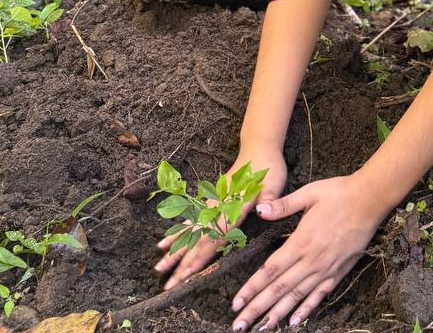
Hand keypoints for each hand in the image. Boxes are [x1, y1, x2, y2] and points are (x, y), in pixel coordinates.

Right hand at [154, 148, 286, 289]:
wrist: (259, 148)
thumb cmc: (269, 168)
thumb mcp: (274, 183)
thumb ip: (269, 199)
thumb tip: (261, 211)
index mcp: (235, 206)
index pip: (215, 235)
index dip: (201, 256)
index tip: (187, 274)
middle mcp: (219, 207)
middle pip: (198, 239)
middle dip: (183, 263)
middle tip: (168, 285)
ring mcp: (212, 205)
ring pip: (190, 232)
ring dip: (175, 251)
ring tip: (158, 268)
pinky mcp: (211, 203)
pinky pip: (191, 222)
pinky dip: (177, 234)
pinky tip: (164, 244)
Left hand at [229, 173, 384, 330]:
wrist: (370, 199)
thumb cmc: (339, 193)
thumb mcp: (309, 193)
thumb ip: (283, 205)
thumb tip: (260, 210)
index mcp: (301, 241)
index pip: (270, 270)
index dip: (252, 288)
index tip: (236, 303)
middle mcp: (312, 260)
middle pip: (279, 289)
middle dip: (257, 308)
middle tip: (239, 325)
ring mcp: (326, 268)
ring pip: (297, 296)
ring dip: (277, 314)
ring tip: (261, 329)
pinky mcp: (339, 271)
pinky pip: (320, 295)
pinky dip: (307, 309)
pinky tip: (295, 321)